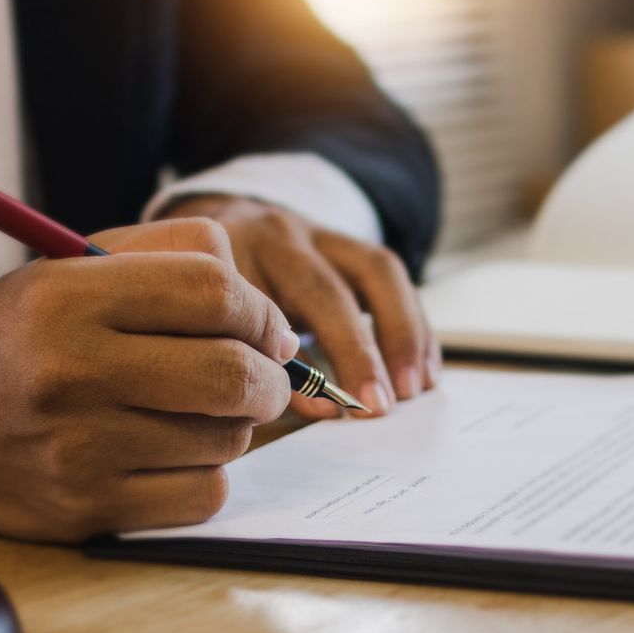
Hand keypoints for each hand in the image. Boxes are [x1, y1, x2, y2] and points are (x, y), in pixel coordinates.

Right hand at [0, 218, 296, 541]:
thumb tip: (268, 313)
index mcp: (67, 296)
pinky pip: (202, 495)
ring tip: (200, 413)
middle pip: (232, 372)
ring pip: (226, 438)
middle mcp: (71, 371)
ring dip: (235, 426)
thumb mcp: (71, 270)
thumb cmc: (23, 340)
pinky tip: (174, 457)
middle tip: (264, 378)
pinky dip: (206, 475)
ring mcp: (80, 448)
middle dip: (270, 377)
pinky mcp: (89, 508)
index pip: (212, 291)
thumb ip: (169, 256)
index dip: (262, 313)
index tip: (267, 331)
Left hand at [158, 195, 439, 418]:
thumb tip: (319, 409)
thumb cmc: (208, 296)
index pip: (262, 312)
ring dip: (402, 333)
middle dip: (358, 351)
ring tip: (415, 388)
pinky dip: (414, 324)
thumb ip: (250, 364)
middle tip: (379, 406)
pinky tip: (425, 368)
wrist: (215, 223)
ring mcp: (317, 233)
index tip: (329, 409)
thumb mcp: (208, 325)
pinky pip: (392, 275)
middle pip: (324, 290)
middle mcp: (276, 238)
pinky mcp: (348, 240)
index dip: (299, 365)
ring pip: (374, 269)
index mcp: (227, 259)